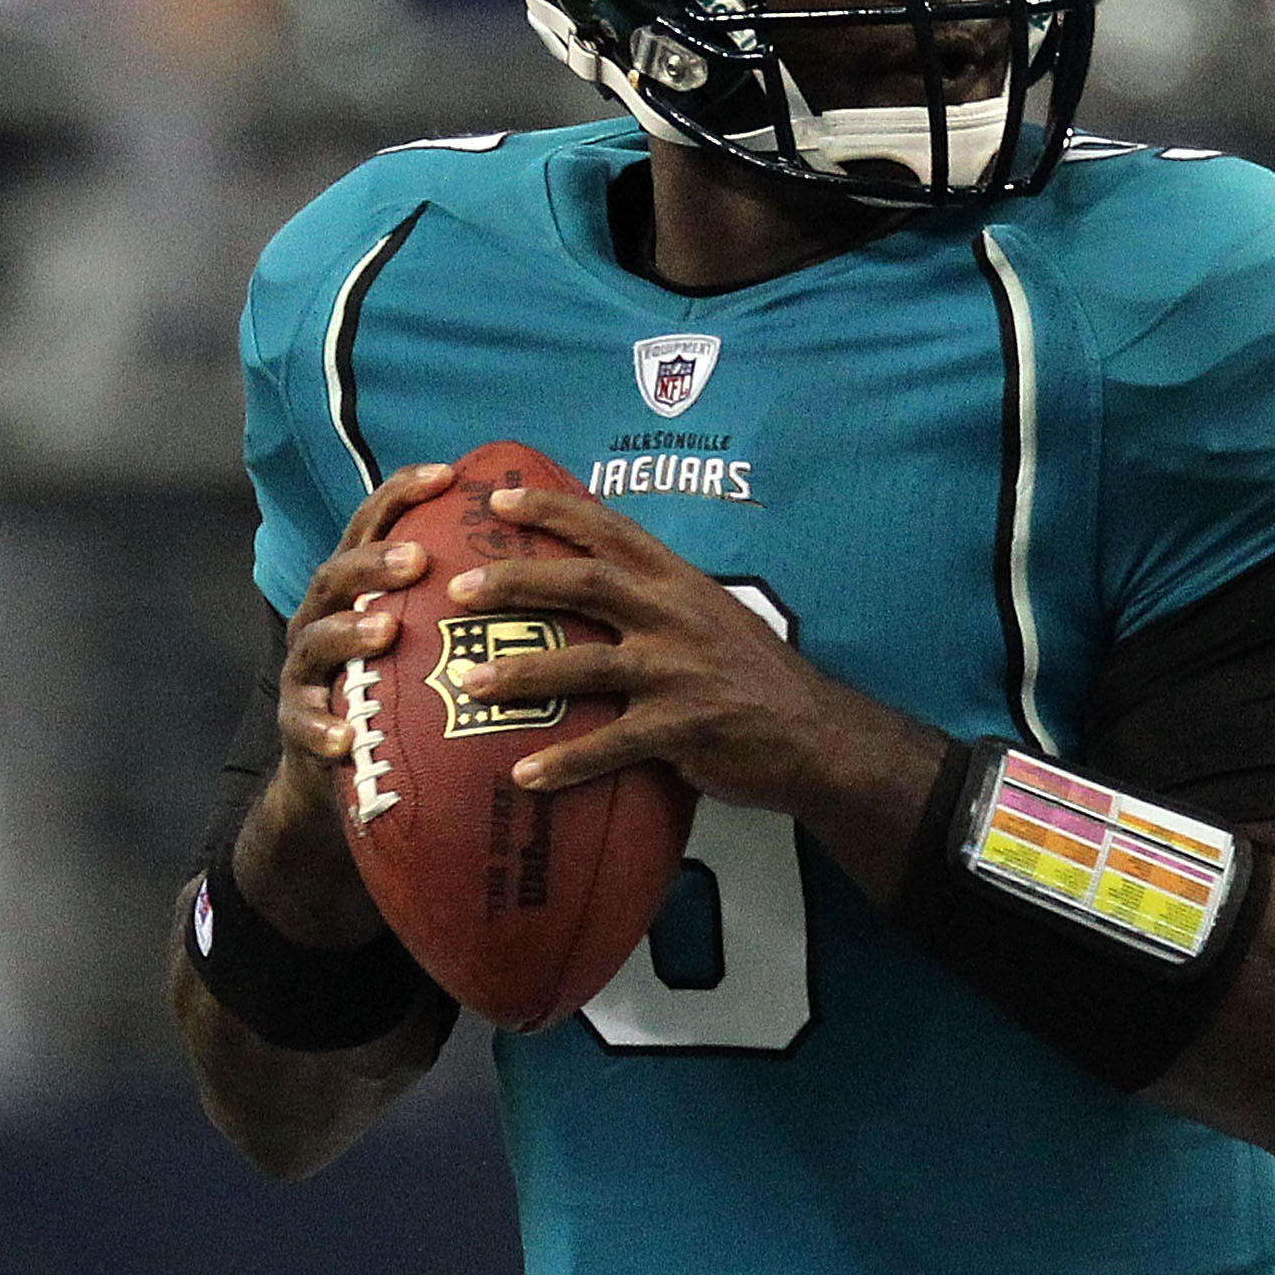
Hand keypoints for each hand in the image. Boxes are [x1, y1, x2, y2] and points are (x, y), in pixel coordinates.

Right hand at [236, 459, 453, 942]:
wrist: (342, 777)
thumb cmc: (407, 697)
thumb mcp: (435, 644)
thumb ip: (473, 607)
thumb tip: (562, 569)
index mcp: (361, 590)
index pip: (377, 527)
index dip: (404, 494)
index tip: (447, 475)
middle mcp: (325, 618)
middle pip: (338, 574)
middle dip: (375, 562)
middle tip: (417, 560)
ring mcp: (306, 670)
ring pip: (317, 640)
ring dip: (348, 633)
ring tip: (383, 632)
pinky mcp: (296, 725)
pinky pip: (304, 725)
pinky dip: (322, 728)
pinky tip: (346, 738)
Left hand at [447, 482, 947, 903]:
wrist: (817, 733)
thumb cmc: (755, 676)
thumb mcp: (711, 616)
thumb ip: (657, 600)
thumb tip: (595, 584)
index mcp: (679, 582)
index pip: (609, 531)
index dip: (552, 510)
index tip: (499, 499)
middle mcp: (674, 617)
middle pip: (583, 585)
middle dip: (515, 583)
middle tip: (457, 590)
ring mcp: (678, 672)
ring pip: (584, 664)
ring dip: (522, 674)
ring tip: (469, 684)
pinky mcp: (682, 729)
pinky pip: (610, 745)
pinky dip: (565, 762)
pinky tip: (525, 775)